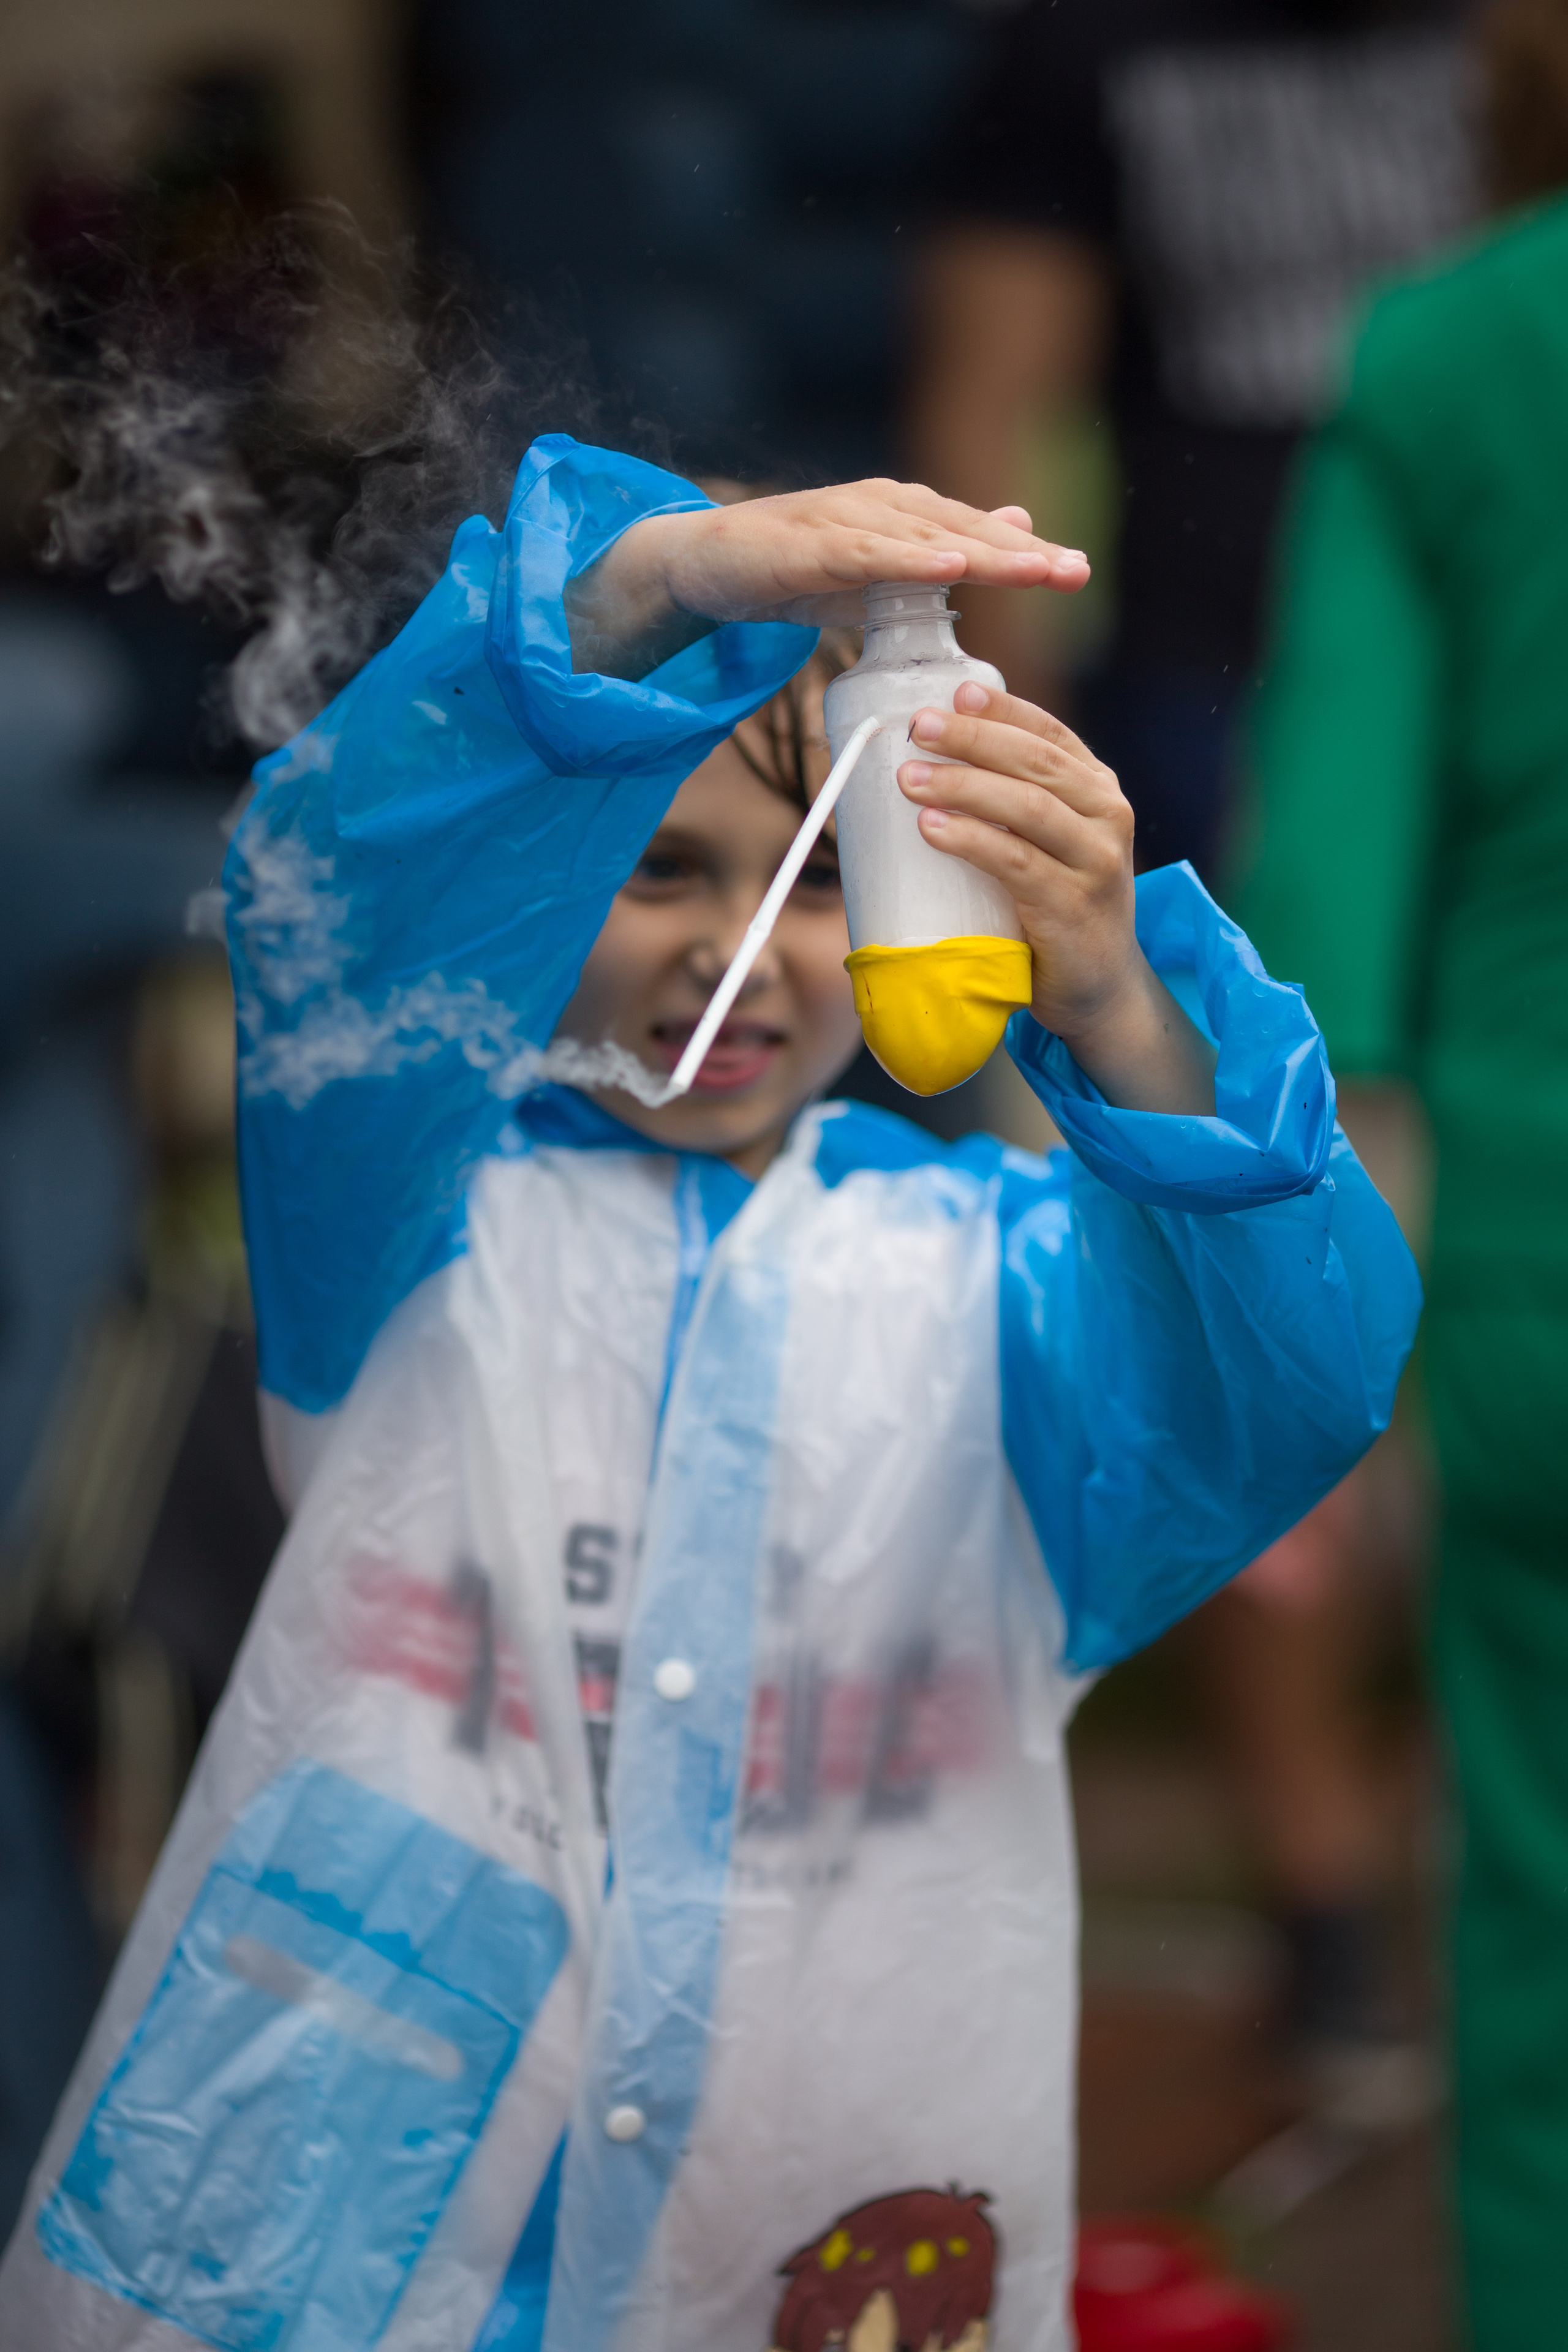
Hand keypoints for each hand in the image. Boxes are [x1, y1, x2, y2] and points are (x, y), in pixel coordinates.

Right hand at [566, 482, 1087, 677]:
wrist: (706, 566)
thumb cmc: (791, 570)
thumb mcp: (874, 576)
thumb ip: (933, 564)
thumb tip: (1008, 540)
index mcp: (901, 518)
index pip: (975, 535)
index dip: (1026, 553)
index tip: (1078, 573)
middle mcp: (881, 508)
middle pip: (962, 530)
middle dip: (1021, 552)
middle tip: (1075, 571)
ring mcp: (845, 522)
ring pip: (925, 538)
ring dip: (980, 553)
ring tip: (1031, 570)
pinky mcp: (809, 544)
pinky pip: (867, 553)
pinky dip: (908, 559)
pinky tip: (948, 567)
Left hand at [897, 683, 1217, 1116]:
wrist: (1100, 988)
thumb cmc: (1058, 909)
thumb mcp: (1050, 846)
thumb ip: (1016, 806)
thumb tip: (929, 767)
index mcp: (1099, 791)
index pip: (1050, 734)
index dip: (1003, 710)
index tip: (955, 693)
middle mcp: (1108, 816)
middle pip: (1034, 762)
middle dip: (973, 738)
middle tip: (919, 727)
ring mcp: (1096, 862)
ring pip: (1026, 807)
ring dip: (963, 786)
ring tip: (909, 779)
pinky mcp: (1073, 907)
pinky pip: (1016, 863)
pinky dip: (972, 841)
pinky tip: (933, 828)